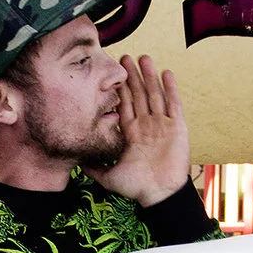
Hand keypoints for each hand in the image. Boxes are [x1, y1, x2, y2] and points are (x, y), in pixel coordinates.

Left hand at [95, 55, 187, 206]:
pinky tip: (166, 73)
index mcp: (131, 133)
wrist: (160, 195)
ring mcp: (162, 125)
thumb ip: (93, 168)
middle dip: (132, 76)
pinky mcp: (178, 127)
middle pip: (139, 95)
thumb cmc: (137, 187)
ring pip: (155, 95)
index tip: (112, 73)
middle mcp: (146, 125)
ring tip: (144, 58)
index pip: (124, 105)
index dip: (119, 88)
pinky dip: (171, 89)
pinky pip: (174, 104)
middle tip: (125, 57)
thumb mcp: (109, 176)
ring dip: (150, 76)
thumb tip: (75, 163)